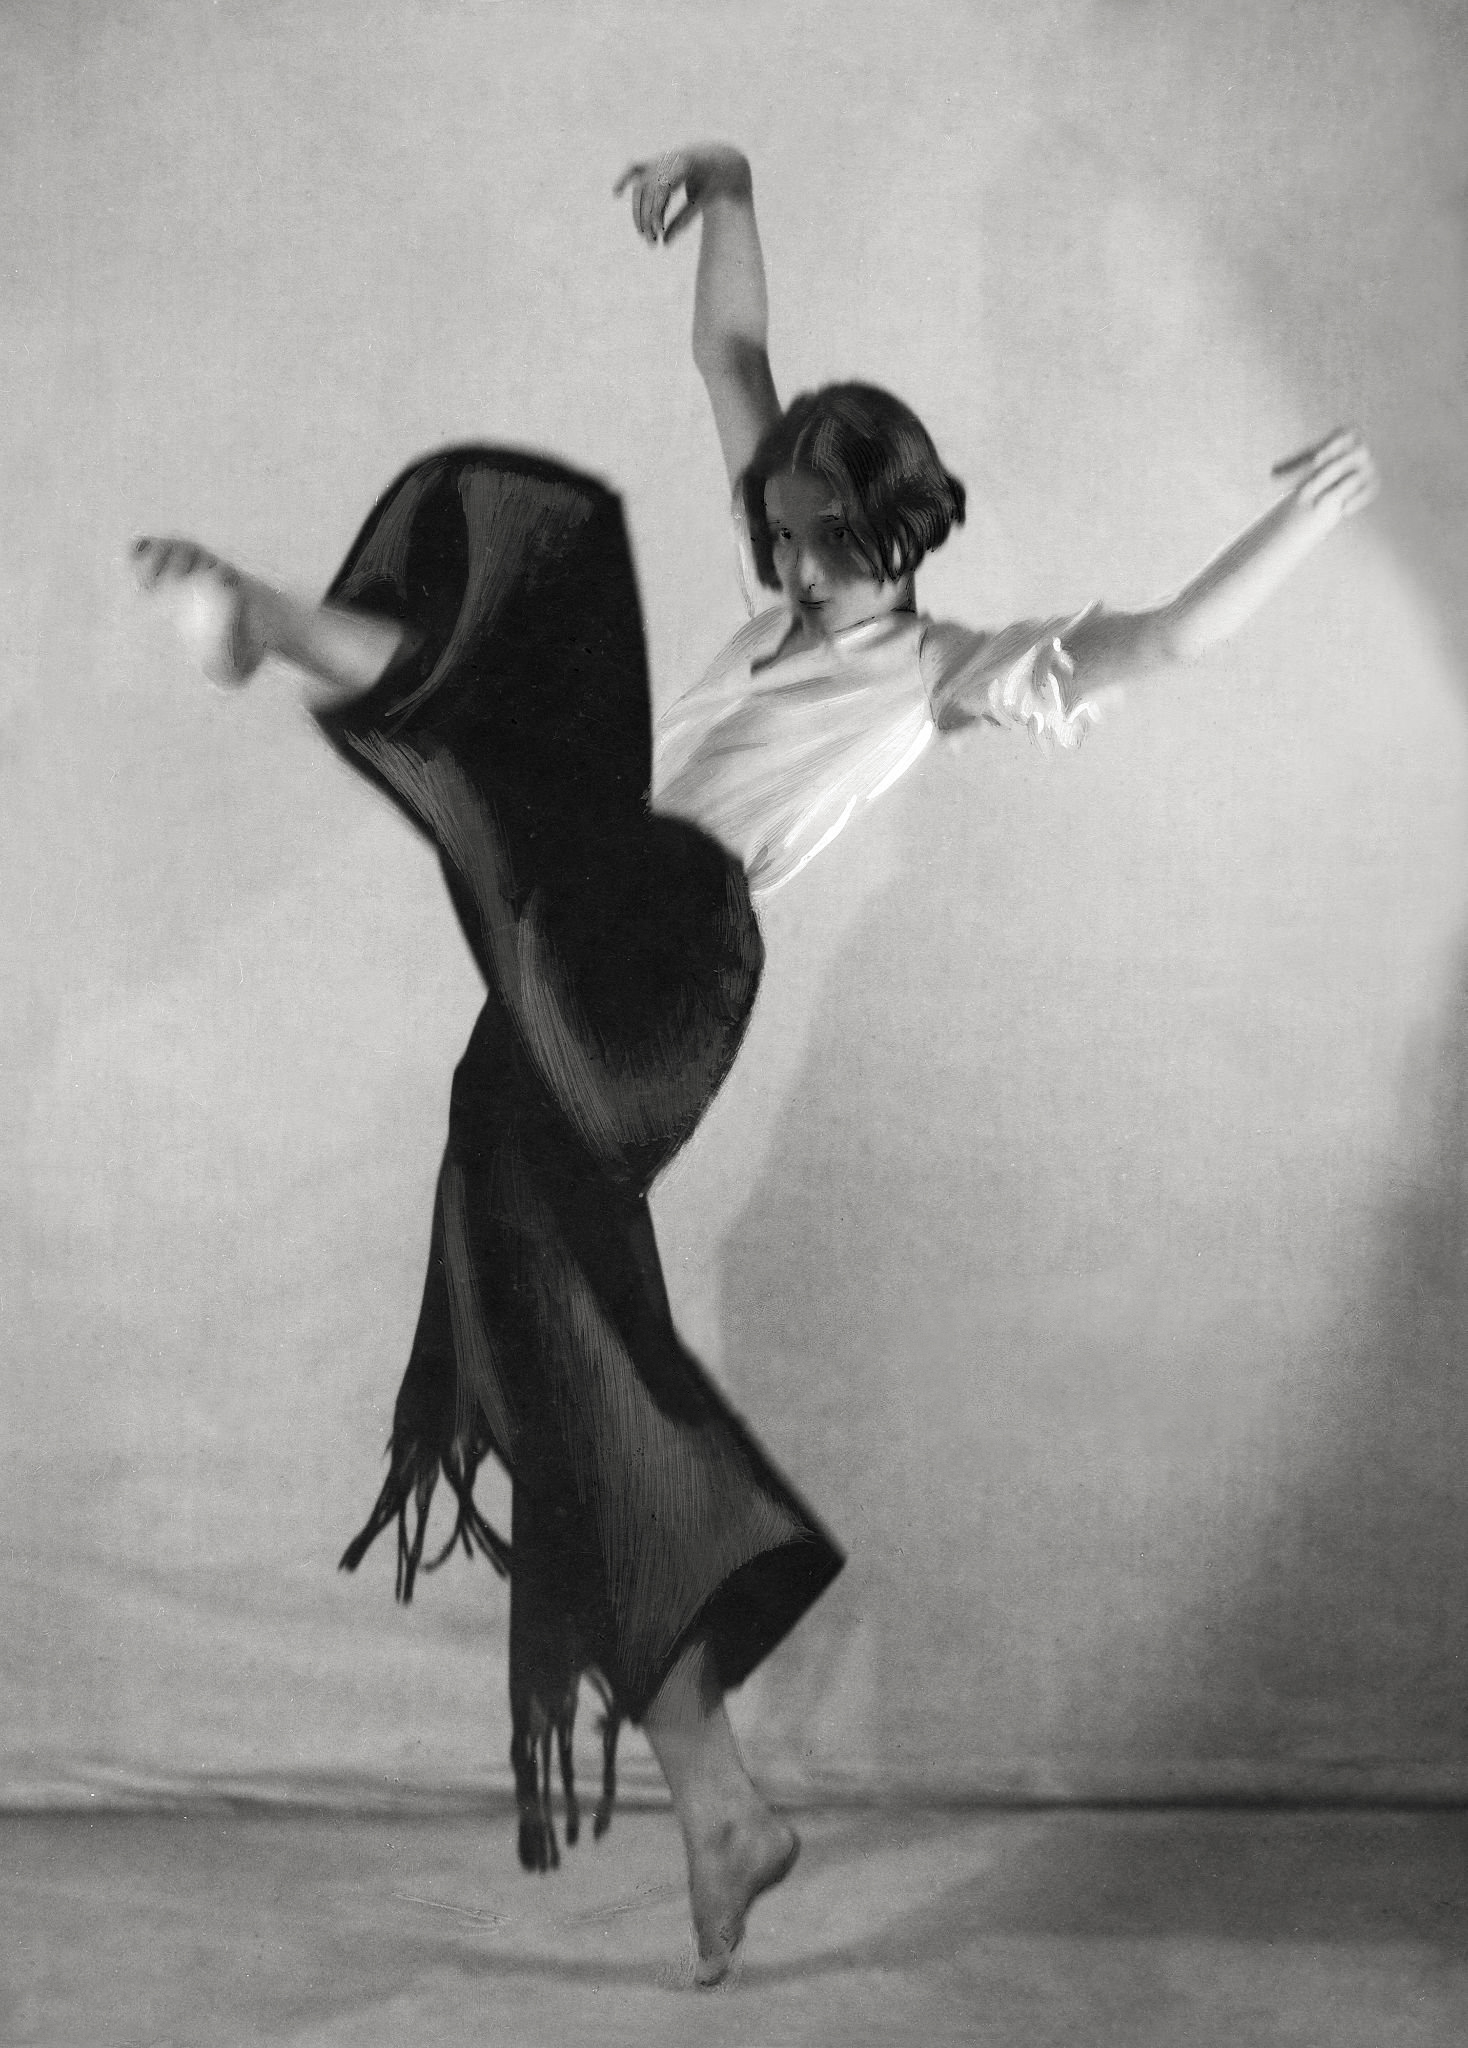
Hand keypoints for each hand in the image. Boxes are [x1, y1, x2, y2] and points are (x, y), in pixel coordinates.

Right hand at [613, 144, 750, 245]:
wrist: (720, 157)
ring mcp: (660, 160)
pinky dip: (625, 179)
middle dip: (646, 218)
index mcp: (684, 164)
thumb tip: (665, 243)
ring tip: (645, 236)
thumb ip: (685, 219)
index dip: (656, 212)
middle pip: (647, 190)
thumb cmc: (716, 181)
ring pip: (640, 187)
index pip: (661, 189)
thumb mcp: (706, 200)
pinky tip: (616, 193)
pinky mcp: (655, 163)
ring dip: (638, 213)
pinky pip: (635, 169)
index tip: (659, 234)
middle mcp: (668, 159)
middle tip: (652, 244)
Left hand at [1271, 427, 1378, 527]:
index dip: (1332, 445)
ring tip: (1323, 501)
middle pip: (1356, 453)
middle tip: (1313, 485)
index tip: (1315, 460)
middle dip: (1335, 469)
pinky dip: (1359, 500)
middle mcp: (1360, 449)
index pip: (1343, 435)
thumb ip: (1290, 466)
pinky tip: (1343, 510)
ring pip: (1362, 473)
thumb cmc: (1313, 467)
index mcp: (1345, 436)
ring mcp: (1369, 466)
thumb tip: (1272, 473)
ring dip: (1343, 487)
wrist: (1331, 481)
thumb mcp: (1301, 464)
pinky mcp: (1373, 484)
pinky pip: (1371, 490)